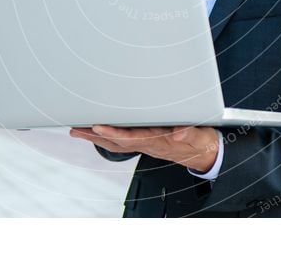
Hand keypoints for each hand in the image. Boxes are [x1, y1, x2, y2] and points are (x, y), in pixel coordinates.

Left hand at [70, 125, 219, 172]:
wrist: (203, 152)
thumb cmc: (198, 141)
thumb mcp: (198, 135)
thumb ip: (189, 133)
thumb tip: (180, 133)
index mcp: (158, 141)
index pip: (132, 138)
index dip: (114, 133)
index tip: (98, 127)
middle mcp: (147, 143)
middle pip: (117, 142)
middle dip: (95, 136)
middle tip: (76, 129)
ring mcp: (145, 143)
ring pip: (116, 142)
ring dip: (96, 137)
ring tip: (78, 130)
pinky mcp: (146, 140)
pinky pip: (122, 140)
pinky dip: (107, 136)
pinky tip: (97, 132)